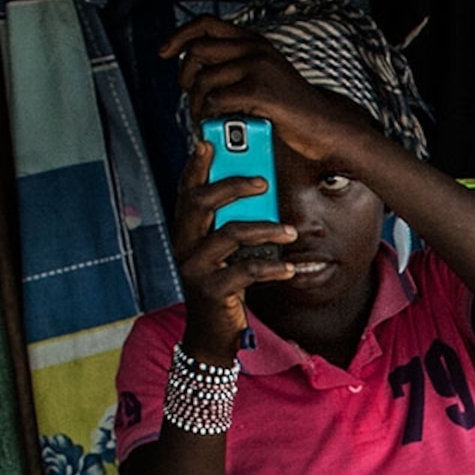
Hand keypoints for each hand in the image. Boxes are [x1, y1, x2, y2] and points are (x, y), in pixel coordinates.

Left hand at [163, 17, 381, 168]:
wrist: (324, 126)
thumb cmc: (291, 110)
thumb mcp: (265, 76)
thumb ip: (237, 66)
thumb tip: (197, 69)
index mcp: (254, 41)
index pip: (205, 24)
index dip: (179, 36)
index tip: (164, 53)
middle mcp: (254, 48)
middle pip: (196, 52)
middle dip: (185, 78)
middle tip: (192, 100)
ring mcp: (257, 67)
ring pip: (203, 80)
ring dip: (195, 104)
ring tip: (202, 120)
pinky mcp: (258, 90)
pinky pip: (215, 100)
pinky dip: (209, 116)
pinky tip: (215, 125)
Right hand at [170, 131, 299, 352]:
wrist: (212, 334)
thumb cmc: (224, 285)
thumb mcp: (226, 252)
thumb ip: (232, 223)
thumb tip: (259, 190)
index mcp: (185, 231)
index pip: (186, 191)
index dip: (195, 165)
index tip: (208, 140)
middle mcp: (183, 245)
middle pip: (201, 203)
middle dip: (232, 185)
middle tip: (263, 180)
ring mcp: (194, 268)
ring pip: (229, 235)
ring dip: (265, 229)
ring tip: (291, 231)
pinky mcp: (212, 290)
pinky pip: (245, 271)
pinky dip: (271, 267)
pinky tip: (290, 267)